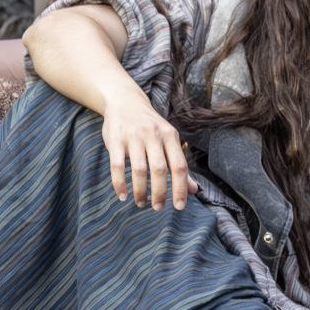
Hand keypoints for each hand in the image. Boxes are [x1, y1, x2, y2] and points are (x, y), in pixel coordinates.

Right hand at [100, 93, 197, 209]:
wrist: (125, 101)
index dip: (181, 188)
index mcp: (170, 136)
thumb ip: (179, 164)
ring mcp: (133, 137)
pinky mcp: (115, 140)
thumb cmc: (150, 126)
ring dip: (140, 191)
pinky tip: (123, 195)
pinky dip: (120, 184)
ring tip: (141, 203)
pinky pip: (117, 166)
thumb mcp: (168, 140)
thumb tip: (194, 190)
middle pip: (160, 169)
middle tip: (158, 208)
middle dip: (160, 192)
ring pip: (139, 169)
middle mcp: (153, 135)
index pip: (179, 166)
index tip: (180, 206)